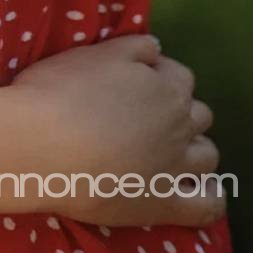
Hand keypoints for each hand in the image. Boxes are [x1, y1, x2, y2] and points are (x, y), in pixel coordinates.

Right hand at [8, 34, 227, 227]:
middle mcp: (179, 125)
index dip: (159, 77)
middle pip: (199, 114)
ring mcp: (176, 167)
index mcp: (166, 87)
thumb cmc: (62, 91)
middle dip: (180, 111)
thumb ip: (135, 48)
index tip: (134, 83)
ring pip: (208, 155)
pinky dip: (210, 196)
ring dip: (195, 149)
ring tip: (170, 151)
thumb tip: (157, 50)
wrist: (42, 145)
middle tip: (145, 117)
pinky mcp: (165, 204)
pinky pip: (207, 205)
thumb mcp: (98, 53)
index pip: (179, 76)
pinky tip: (201, 190)